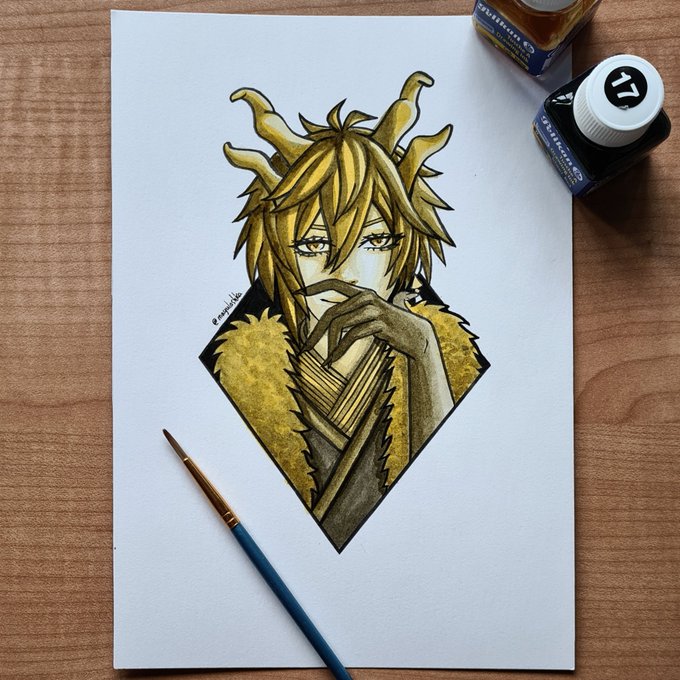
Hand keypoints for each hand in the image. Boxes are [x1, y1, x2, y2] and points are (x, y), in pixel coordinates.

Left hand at [301, 279, 435, 364]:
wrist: (416, 335)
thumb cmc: (391, 326)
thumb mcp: (373, 314)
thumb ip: (356, 311)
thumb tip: (334, 316)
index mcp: (364, 293)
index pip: (336, 283)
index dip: (318, 286)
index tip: (300, 293)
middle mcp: (367, 298)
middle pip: (333, 313)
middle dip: (317, 332)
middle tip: (306, 347)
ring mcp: (374, 310)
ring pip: (341, 325)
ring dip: (331, 346)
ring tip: (326, 360)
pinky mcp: (380, 324)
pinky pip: (353, 336)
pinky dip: (341, 349)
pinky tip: (334, 359)